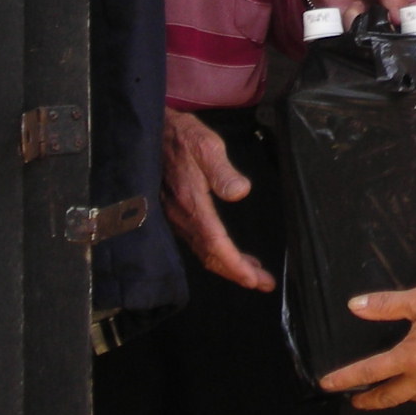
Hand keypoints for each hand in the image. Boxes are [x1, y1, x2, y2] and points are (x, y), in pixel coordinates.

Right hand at [160, 108, 273, 291]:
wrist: (151, 131)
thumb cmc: (182, 136)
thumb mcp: (206, 145)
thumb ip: (223, 171)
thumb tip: (241, 192)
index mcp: (191, 203)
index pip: (216, 244)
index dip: (235, 265)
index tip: (254, 280)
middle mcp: (182, 216)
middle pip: (211, 256)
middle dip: (238, 273)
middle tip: (264, 283)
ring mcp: (177, 217)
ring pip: (205, 252)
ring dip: (230, 266)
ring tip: (255, 274)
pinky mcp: (176, 214)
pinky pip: (198, 243)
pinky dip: (218, 254)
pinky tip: (232, 254)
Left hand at [318, 285, 415, 413]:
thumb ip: (384, 305)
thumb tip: (354, 306)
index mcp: (409, 357)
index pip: (369, 371)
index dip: (344, 378)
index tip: (327, 385)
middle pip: (388, 396)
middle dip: (368, 399)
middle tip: (357, 399)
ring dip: (404, 393)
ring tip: (400, 385)